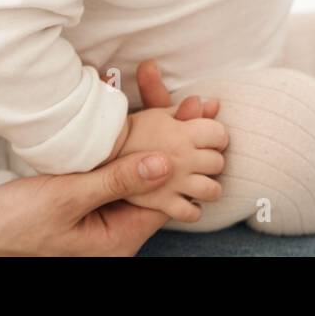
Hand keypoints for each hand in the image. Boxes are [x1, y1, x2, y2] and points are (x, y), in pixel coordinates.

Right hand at [0, 61, 222, 255]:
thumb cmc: (9, 224)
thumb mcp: (66, 198)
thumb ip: (117, 179)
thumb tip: (168, 162)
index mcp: (118, 239)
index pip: (168, 196)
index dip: (187, 157)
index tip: (198, 119)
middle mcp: (114, 229)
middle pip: (158, 179)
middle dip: (175, 138)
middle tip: (194, 102)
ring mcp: (100, 214)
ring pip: (138, 169)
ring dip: (152, 132)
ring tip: (172, 96)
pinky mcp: (84, 198)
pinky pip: (115, 167)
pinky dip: (125, 139)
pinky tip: (134, 108)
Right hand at [113, 106, 226, 221]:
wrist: (96, 157)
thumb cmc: (128, 132)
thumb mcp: (155, 116)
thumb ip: (182, 112)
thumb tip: (210, 103)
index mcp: (182, 133)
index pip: (218, 133)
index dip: (217, 136)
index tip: (209, 140)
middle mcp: (182, 158)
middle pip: (217, 162)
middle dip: (212, 161)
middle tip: (200, 161)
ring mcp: (174, 183)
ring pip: (211, 189)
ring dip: (208, 187)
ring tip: (198, 182)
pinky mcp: (162, 204)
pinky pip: (190, 212)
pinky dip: (193, 210)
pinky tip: (187, 202)